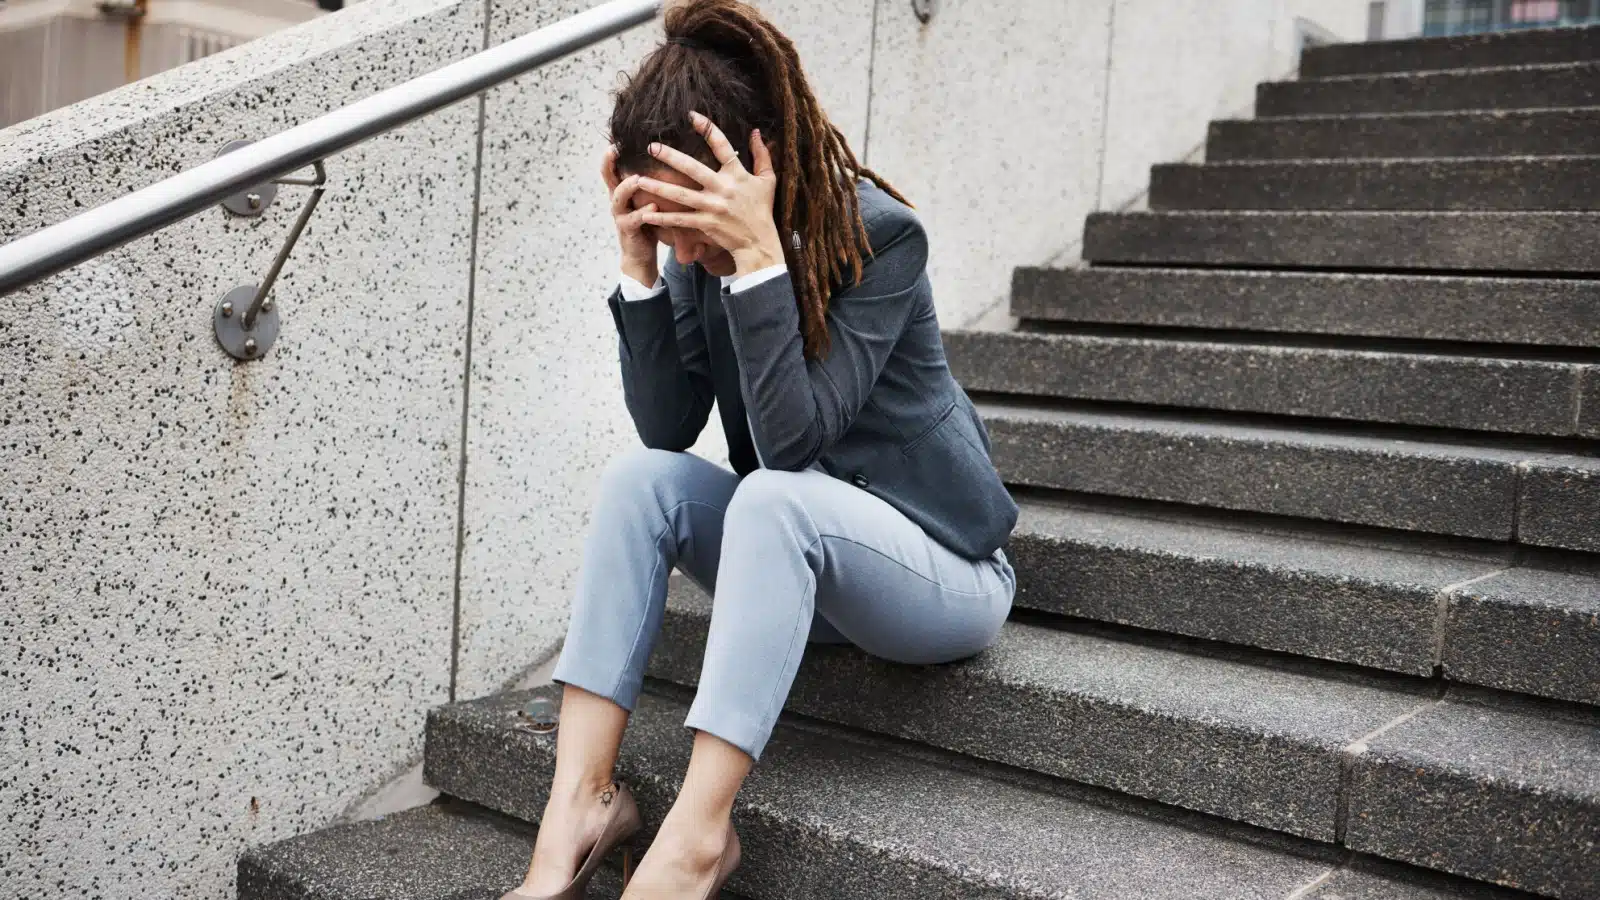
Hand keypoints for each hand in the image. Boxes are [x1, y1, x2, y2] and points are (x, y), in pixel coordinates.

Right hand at [601, 144, 659, 285]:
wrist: (640, 255)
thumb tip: (670, 158)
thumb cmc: (648, 223)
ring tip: (638, 179)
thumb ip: (652, 184)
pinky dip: (643, 212)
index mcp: (621, 191)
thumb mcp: (648, 200)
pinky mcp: (628, 230)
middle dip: (608, 163)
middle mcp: (617, 201)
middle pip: (607, 178)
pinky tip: (654, 207)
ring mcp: (620, 215)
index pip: (611, 168)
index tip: (615, 137)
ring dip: (628, 187)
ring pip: (618, 197)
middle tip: (615, 149)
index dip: (610, 153)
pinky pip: (634, 219)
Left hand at [635, 112, 786, 275]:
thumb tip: (757, 131)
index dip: (707, 128)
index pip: (721, 145)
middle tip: (651, 146)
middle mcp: (723, 188)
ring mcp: (713, 207)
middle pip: (692, 168)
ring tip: (637, 179)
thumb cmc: (762, 209)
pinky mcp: (706, 224)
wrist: (759, 241)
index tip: (691, 115)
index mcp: (737, 174)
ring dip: (658, 187)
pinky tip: (645, 214)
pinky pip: (680, 220)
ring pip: (680, 195)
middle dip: (670, 156)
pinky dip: (662, 218)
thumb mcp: (767, 180)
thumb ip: (762, 154)